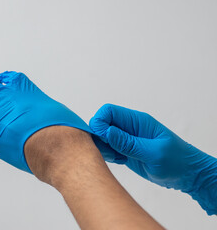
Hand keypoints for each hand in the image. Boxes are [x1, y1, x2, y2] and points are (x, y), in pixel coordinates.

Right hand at [89, 104, 216, 214]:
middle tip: (111, 151)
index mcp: (137, 121)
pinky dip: (108, 155)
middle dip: (99, 137)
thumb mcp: (153, 153)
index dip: (100, 122)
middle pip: (102, 123)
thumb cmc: (176, 161)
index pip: (109, 111)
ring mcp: (126, 139)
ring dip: (103, 147)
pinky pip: (107, 148)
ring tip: (117, 158)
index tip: (102, 138)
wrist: (186, 175)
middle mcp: (129, 128)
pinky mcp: (124, 151)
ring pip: (102, 136)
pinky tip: (120, 161)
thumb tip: (106, 131)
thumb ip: (129, 143)